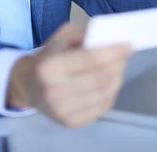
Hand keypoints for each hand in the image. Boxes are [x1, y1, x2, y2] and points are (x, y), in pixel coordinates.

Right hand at [7, 22, 131, 127]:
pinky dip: (111, 92)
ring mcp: (64, 110)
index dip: (112, 52)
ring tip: (118, 66)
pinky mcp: (71, 123)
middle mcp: (55, 91)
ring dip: (117, 77)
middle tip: (126, 54)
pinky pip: (102, 107)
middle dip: (118, 64)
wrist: (28, 85)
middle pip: (100, 78)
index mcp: (50, 67)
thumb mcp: (60, 37)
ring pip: (104, 93)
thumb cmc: (47, 58)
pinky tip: (109, 81)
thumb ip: (83, 34)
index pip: (90, 59)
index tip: (128, 45)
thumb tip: (110, 38)